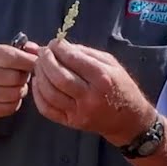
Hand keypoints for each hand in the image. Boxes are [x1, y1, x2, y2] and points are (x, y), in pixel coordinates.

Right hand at [0, 42, 40, 120]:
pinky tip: (9, 96)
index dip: (29, 61)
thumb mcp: (2, 53)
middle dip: (24, 77)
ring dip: (21, 90)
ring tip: (16, 86)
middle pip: (16, 77)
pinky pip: (11, 107)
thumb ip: (23, 50)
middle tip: (22, 76)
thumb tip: (39, 51)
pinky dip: (15, 102)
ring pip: (15, 93)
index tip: (36, 63)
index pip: (13, 58)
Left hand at [32, 38, 154, 144]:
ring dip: (40, 76)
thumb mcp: (111, 64)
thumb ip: (85, 53)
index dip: (59, 48)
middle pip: (58, 76)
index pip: (73, 59)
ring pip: (50, 93)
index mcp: (102, 77)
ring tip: (39, 66)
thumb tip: (60, 45)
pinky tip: (38, 83)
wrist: (129, 120)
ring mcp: (79, 112)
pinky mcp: (72, 123)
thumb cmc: (121, 86)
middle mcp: (90, 96)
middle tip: (42, 53)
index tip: (54, 43)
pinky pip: (47, 109)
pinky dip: (37, 95)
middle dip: (45, 61)